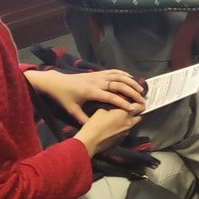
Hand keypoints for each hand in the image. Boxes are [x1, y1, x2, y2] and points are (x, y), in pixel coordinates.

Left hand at [25, 68, 144, 122]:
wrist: (56, 82)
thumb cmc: (64, 97)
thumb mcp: (71, 110)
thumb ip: (83, 119)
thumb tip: (94, 127)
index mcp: (91, 92)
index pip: (111, 97)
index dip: (122, 102)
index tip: (132, 108)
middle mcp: (97, 82)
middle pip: (119, 85)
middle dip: (132, 92)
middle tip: (142, 99)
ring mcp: (98, 75)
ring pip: (119, 76)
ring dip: (131, 82)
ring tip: (140, 89)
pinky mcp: (98, 72)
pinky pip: (114, 71)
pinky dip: (124, 74)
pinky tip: (131, 78)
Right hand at [74, 108, 140, 156]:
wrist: (90, 141)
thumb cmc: (95, 125)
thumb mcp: (102, 109)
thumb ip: (113, 106)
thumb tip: (115, 106)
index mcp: (126, 113)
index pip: (140, 106)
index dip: (140, 102)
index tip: (137, 101)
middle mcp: (129, 123)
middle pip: (139, 116)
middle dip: (136, 112)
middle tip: (130, 109)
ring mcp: (126, 133)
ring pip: (132, 124)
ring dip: (129, 121)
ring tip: (119, 118)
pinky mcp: (121, 140)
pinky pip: (125, 132)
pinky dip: (122, 128)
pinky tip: (114, 128)